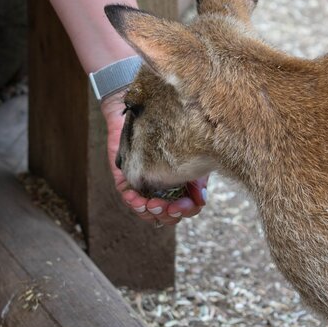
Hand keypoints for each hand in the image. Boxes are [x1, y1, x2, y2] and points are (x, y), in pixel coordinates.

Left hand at [100, 90, 206, 225]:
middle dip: (169, 214)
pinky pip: (129, 199)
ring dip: (150, 212)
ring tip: (152, 203)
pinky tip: (137, 198)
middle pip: (169, 216)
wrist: (149, 110)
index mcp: (183, 185)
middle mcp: (165, 190)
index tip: (187, 204)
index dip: (187, 210)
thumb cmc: (173, 131)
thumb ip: (197, 178)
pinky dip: (133, 202)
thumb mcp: (190, 155)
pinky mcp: (127, 181)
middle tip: (168, 206)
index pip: (188, 208)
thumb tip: (201, 200)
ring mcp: (146, 187)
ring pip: (148, 213)